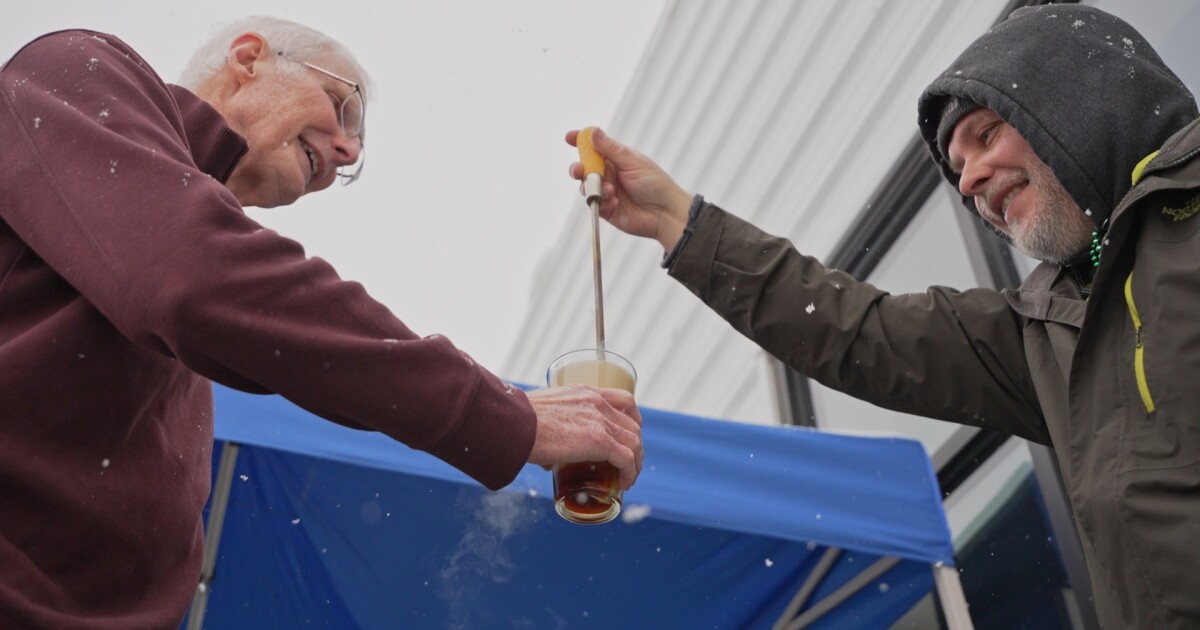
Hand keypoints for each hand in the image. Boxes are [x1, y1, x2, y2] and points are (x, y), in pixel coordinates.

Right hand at [525, 384, 643, 489]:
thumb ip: (552, 432)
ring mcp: (600, 421)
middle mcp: (597, 402)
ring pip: (634, 442)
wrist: (514, 423)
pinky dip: (629, 472)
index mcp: (585, 392)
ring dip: (635, 462)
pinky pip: (626, 458)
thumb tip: (549, 460)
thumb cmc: (519, 421)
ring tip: (628, 478)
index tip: (630, 434)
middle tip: (628, 463)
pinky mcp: (599, 441)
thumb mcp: (543, 415)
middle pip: (632, 424)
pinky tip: (625, 484)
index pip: (624, 400)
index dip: (632, 419)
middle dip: (635, 446)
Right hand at [566, 127, 694, 251]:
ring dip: (594, 187)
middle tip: (579, 170)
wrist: (665, 213)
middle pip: (585, 167)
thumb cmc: (655, 184)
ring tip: (610, 191)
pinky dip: (602, 202)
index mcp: (616, 158)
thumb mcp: (632, 162)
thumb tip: (593, 132)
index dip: (580, 141)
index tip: (569, 137)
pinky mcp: (606, 209)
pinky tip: (616, 203)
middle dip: (579, 168)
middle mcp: (610, 173)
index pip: (594, 147)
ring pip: (586, 186)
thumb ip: (610, 149)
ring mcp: (607, 191)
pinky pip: (594, 204)